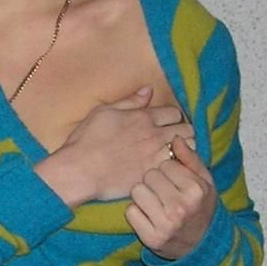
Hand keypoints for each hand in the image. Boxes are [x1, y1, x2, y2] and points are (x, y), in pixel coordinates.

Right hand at [36, 86, 191, 206]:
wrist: (79, 171)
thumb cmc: (86, 140)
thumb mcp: (103, 111)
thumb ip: (130, 101)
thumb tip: (148, 90)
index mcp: (143, 117)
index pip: (174, 113)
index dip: (171, 118)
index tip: (165, 124)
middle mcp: (154, 135)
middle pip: (187, 130)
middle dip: (182, 132)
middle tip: (173, 139)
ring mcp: (156, 156)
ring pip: (187, 150)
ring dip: (183, 150)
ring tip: (173, 154)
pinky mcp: (154, 175)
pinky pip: (177, 169)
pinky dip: (176, 168)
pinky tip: (167, 170)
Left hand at [127, 135, 216, 260]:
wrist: (201, 245)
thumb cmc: (201, 207)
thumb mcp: (205, 182)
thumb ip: (191, 159)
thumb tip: (175, 138)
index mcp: (195, 190)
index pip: (166, 164)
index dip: (169, 171)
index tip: (174, 181)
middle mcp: (181, 207)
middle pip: (150, 175)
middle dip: (154, 181)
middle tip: (163, 192)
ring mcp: (165, 224)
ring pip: (137, 191)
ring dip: (143, 195)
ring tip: (155, 203)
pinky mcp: (151, 238)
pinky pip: (130, 211)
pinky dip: (136, 213)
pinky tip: (148, 216)